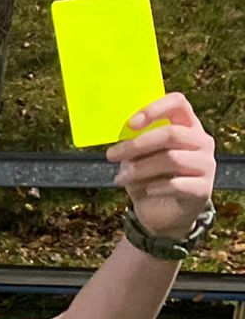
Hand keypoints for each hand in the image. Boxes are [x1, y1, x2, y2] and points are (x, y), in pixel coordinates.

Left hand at [111, 93, 216, 244]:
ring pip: (172, 159)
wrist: (162, 214)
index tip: (130, 124)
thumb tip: (117, 133)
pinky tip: (145, 191)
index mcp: (186, 126)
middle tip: (111, 155)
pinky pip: (177, 184)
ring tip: (120, 178)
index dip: (154, 109)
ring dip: (139, 168)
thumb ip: (133, 141)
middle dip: (136, 145)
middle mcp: (201, 142)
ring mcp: (206, 165)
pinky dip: (155, 187)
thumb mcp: (138, 157)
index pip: (178, 103)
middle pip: (172, 133)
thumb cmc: (149, 178)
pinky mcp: (203, 189)